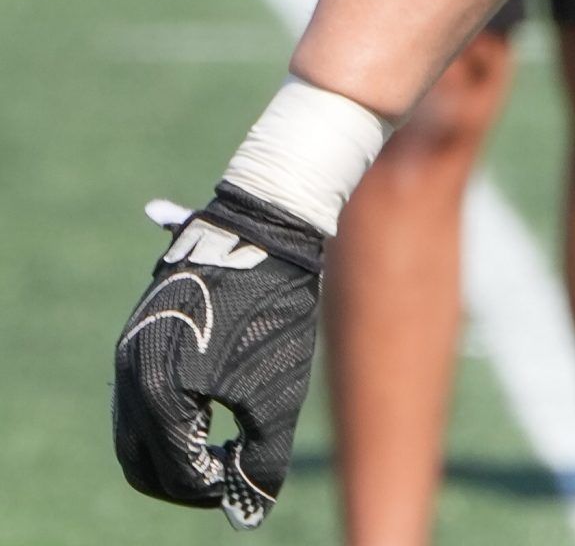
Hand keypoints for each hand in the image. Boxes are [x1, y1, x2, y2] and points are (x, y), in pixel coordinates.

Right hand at [113, 184, 325, 529]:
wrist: (267, 231)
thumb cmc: (276, 313)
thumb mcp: (277, 395)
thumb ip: (262, 460)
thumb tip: (250, 512)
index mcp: (159, 395)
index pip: (171, 472)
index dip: (210, 490)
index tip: (242, 485)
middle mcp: (130, 375)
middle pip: (141, 459)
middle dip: (183, 478)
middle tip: (227, 478)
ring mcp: (129, 351)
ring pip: (137, 429)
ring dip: (173, 449)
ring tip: (222, 448)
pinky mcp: (139, 332)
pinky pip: (139, 396)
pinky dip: (167, 418)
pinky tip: (208, 415)